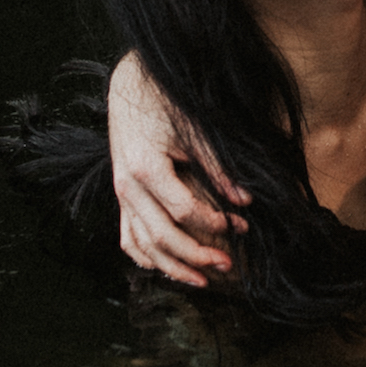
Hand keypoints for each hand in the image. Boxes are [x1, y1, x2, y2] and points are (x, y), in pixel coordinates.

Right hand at [107, 54, 246, 286]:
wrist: (130, 86)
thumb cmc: (165, 102)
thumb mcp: (194, 130)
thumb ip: (218, 167)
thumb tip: (244, 200)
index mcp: (145, 168)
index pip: (183, 210)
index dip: (215, 223)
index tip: (241, 227)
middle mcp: (127, 187)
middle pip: (161, 236)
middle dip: (196, 255)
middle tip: (227, 264)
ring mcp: (121, 194)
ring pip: (142, 244)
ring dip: (172, 266)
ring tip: (201, 280)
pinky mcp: (122, 196)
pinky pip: (128, 237)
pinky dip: (145, 257)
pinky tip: (167, 267)